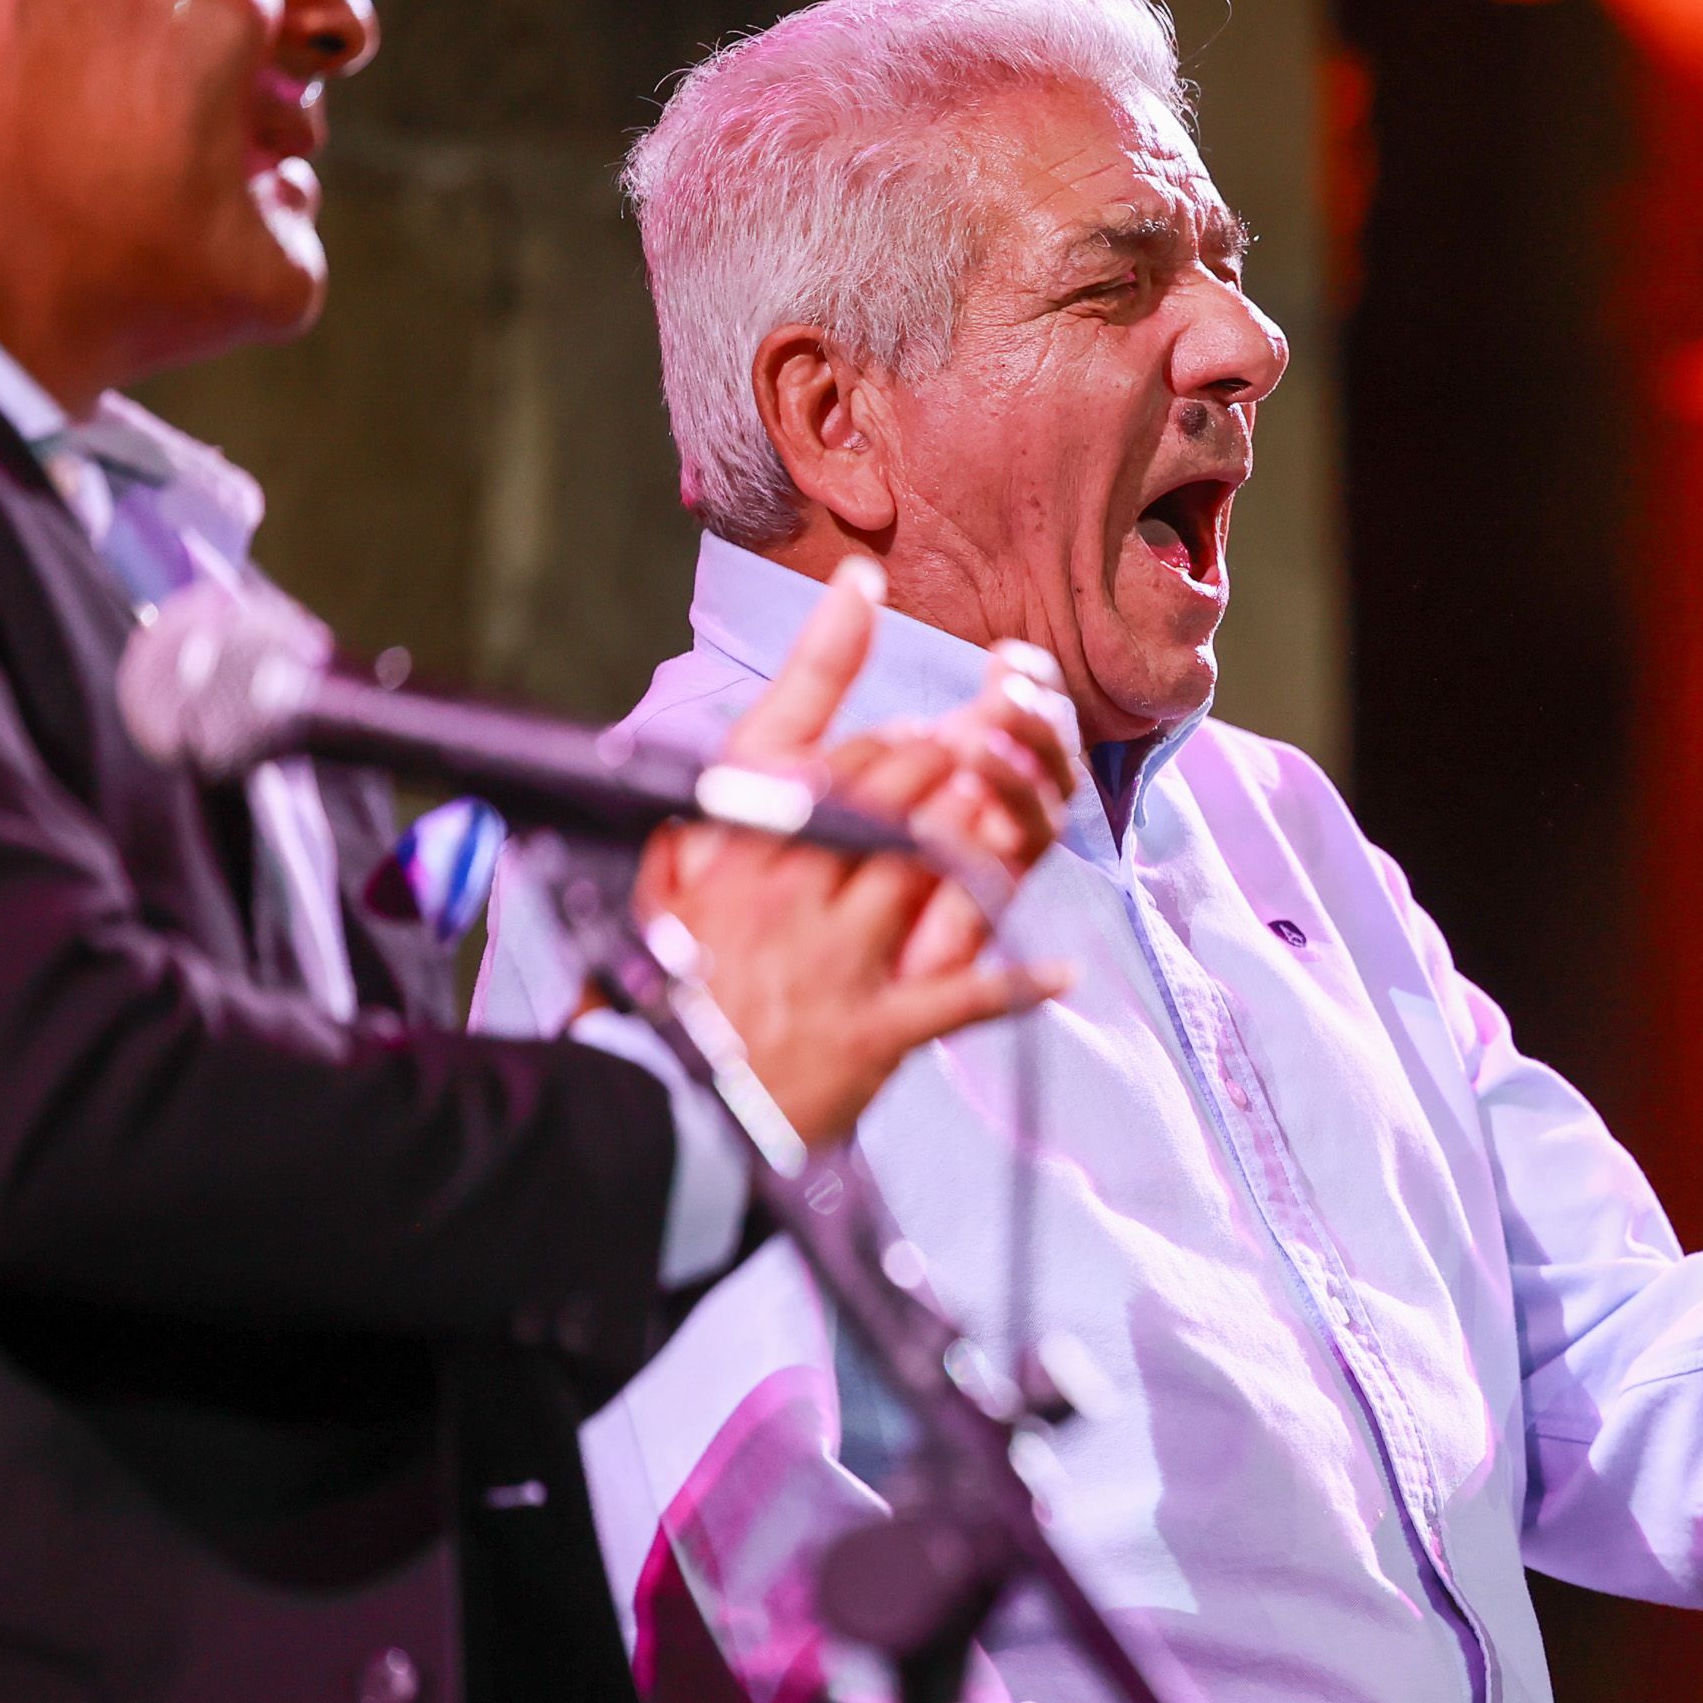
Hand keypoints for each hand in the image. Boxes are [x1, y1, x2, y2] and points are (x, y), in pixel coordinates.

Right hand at [637, 558, 1068, 1148]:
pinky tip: (1055, 973)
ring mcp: (838, 952)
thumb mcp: (651, 888)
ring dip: (993, 831)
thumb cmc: (650, 995)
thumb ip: (695, 824)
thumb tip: (739, 769)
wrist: (646, 1103)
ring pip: (941, 862)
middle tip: (993, 741)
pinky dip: (1016, 984)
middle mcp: (790, 879)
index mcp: (734, 840)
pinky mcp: (873, 1026)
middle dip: (956, 752)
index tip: (874, 599)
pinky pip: (965, 995)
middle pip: (898, 783)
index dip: (848, 664)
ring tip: (1028, 814)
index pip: (810, 735)